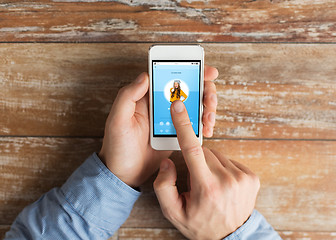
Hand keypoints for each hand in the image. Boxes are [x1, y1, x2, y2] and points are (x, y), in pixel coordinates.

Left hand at [99, 66, 217, 187]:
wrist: (125, 174)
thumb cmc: (117, 147)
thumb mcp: (117, 120)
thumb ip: (127, 96)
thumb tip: (145, 76)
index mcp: (146, 97)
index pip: (169, 76)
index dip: (190, 70)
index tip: (206, 71)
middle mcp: (160, 105)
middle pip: (188, 89)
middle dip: (205, 91)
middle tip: (209, 100)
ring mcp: (171, 119)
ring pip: (195, 105)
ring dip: (207, 108)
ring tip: (208, 119)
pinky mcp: (177, 133)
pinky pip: (194, 124)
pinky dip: (204, 124)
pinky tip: (206, 130)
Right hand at [153, 100, 259, 238]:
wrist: (231, 237)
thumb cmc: (200, 224)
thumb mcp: (173, 212)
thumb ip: (164, 186)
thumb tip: (169, 161)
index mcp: (207, 187)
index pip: (192, 150)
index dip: (184, 125)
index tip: (178, 106)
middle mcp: (227, 180)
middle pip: (204, 152)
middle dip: (196, 161)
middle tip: (196, 181)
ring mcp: (243, 177)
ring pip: (217, 155)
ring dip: (209, 164)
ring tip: (210, 184)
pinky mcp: (252, 176)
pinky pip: (229, 160)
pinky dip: (222, 167)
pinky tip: (221, 183)